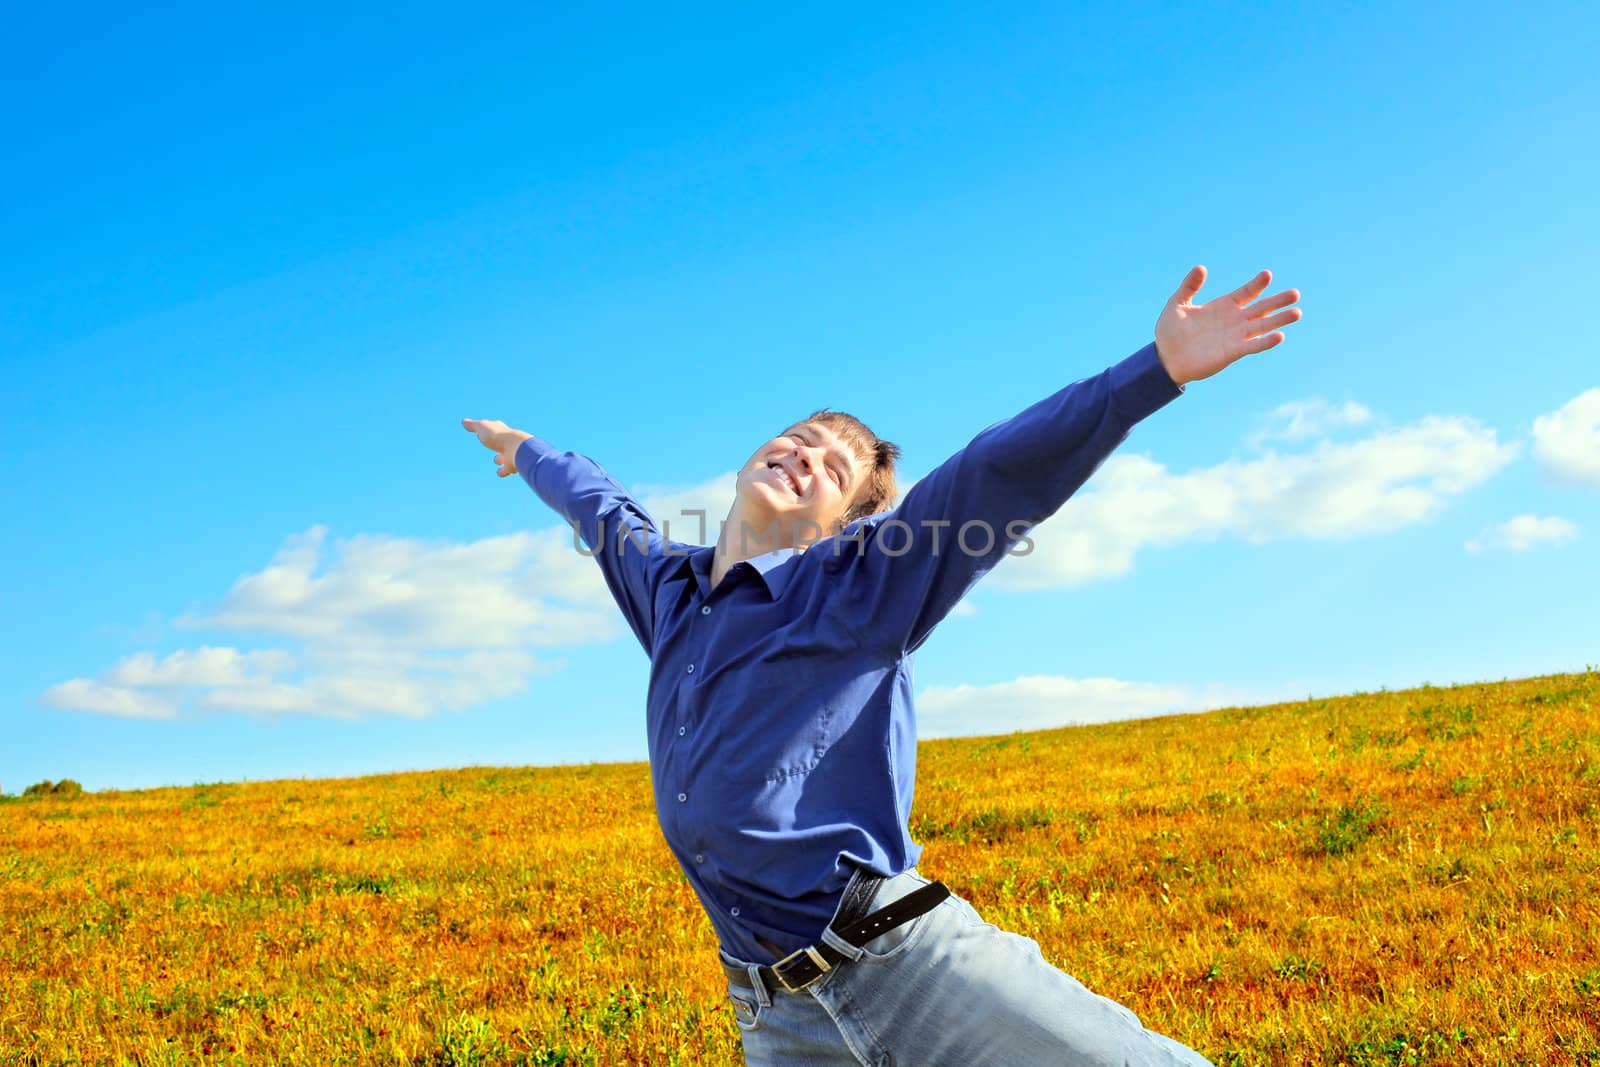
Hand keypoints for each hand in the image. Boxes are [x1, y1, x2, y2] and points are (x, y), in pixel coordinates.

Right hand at [462, 418, 532, 477]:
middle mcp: (507, 442)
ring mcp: (510, 454)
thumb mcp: (483, 428)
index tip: (489, 427)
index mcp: (501, 431)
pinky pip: (506, 469)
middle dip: (497, 443)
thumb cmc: (499, 437)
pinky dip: (503, 471)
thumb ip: (474, 425)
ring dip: (500, 458)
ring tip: (497, 460)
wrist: (516, 450)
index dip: (491, 427)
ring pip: (504, 456)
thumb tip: (464, 421)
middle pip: (501, 442)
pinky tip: (500, 473)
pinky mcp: (512, 466)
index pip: (495, 427)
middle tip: (493, 445)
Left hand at [1154, 266, 1302, 386]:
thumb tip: (1201, 267)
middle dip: (1277, 301)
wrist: (1165, 358)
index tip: (1267, 275)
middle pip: (1261, 308)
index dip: (1257, 284)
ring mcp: (1235, 336)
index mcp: (1223, 306)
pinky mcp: (1232, 352)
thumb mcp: (1177, 304)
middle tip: (1295, 293)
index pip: (1246, 293)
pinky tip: (1279, 336)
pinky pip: (1253, 346)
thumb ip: (1189, 286)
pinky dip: (1266, 342)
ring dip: (1279, 320)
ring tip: (1297, 312)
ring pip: (1262, 326)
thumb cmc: (1170, 332)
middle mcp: (1233, 320)